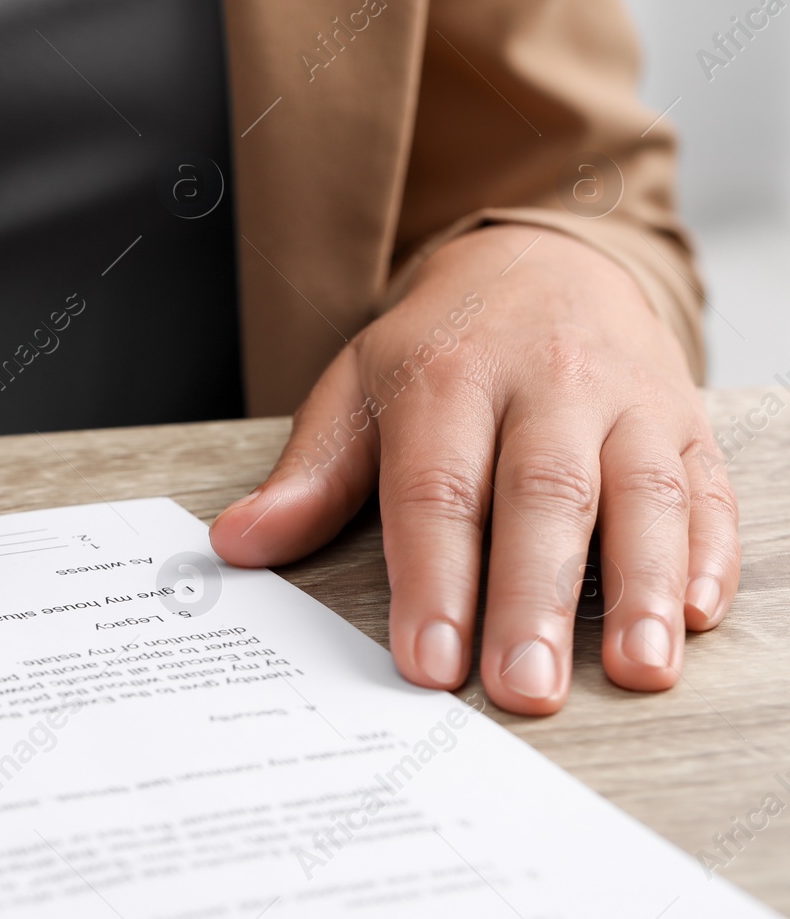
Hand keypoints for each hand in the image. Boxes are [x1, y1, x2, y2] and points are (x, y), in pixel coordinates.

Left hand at [209, 224, 738, 714]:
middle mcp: (545, 383)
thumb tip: (237, 544)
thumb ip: (310, 475)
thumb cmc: (442, 346)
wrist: (541, 260)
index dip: (433, 578)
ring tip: (638, 667)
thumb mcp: (358, 388)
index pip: (438, 488)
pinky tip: (699, 612)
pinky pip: (708, 484)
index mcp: (447, 377)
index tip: (428, 660)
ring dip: (644, 585)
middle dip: (534, 597)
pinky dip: (710, 550)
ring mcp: (626, 399)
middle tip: (524, 687)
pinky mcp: (685, 417)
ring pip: (643, 492)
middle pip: (543, 495)